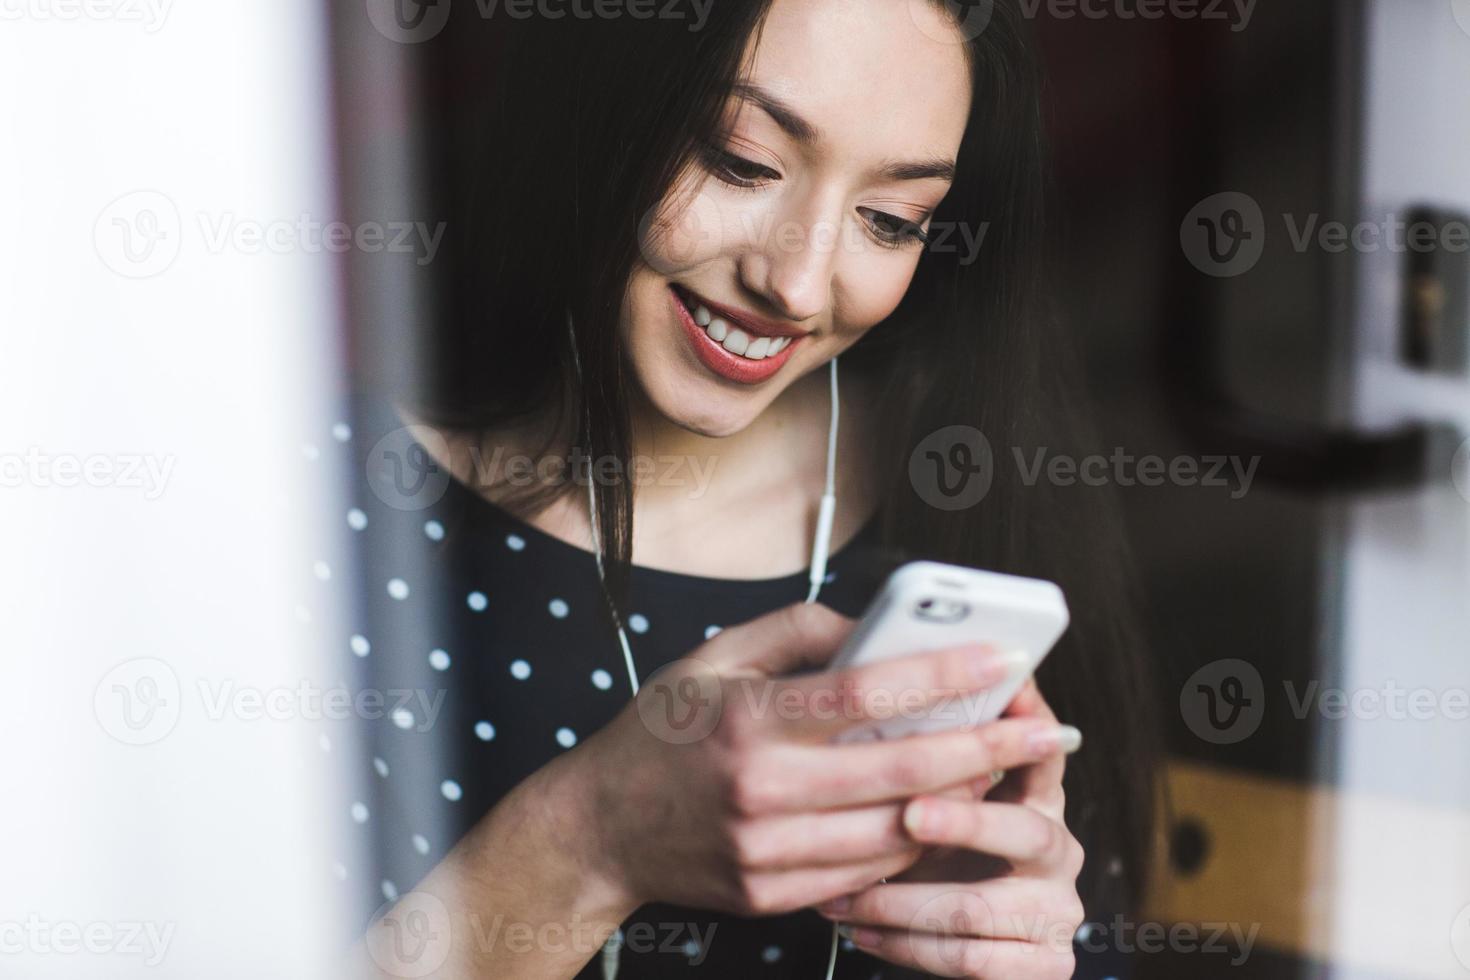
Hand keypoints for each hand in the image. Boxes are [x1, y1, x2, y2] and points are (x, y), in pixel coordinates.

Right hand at [556, 603, 1077, 918]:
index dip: (942, 673)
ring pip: (896, 831)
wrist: (598, 829)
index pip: (864, 692)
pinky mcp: (772, 894)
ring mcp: (766, 851)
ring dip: (961, 800)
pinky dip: (912, 840)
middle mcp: (758, 788)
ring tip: (1001, 768)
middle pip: (902, 771)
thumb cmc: (659, 732)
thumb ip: (795, 631)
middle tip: (1046, 729)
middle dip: (988, 748)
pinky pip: (868, 871)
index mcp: (744, 717)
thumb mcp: (711, 657)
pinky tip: (937, 812)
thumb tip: (874, 629)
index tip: (998, 656)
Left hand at [814, 679, 1085, 978]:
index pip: (1043, 752)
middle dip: (964, 822)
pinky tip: (861, 932)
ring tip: (843, 897)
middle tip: (909, 813)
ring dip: (898, 904)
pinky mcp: (1044, 964)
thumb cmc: (938, 857)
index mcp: (1040, 799)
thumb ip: (926, 770)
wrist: (963, 944)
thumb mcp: (938, 808)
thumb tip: (870, 717)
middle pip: (1025, 831)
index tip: (1008, 693)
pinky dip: (905, 948)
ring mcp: (1058, 910)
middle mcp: (1059, 850)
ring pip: (975, 908)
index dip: (1030, 723)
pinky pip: (967, 959)